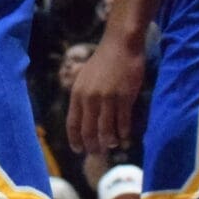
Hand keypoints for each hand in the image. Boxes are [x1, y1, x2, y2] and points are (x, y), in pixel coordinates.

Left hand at [67, 33, 145, 155]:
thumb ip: (83, 97)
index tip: (78, 150)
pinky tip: (126, 138)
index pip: (72, 123)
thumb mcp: (85, 78)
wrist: (120, 45)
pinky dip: (124, 133)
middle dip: (93, 146)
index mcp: (77, 93)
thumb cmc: (103, 61)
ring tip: (112, 145)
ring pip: (106, 130)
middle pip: (89, 131)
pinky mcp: (124, 98)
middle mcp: (89, 98)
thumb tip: (83, 120)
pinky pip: (123, 122)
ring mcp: (107, 98)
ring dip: (109, 142)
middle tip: (98, 153)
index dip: (75, 139)